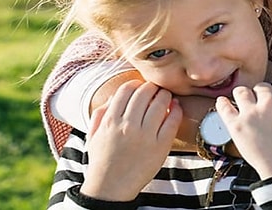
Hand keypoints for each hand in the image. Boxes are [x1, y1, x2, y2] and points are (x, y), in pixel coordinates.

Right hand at [81, 80, 180, 201]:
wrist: (111, 187)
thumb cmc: (102, 159)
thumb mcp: (94, 134)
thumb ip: (101, 112)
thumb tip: (116, 95)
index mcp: (111, 121)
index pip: (127, 89)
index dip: (136, 84)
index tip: (141, 87)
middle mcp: (128, 126)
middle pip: (145, 92)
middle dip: (152, 87)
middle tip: (156, 90)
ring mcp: (146, 135)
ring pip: (161, 102)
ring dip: (166, 95)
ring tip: (166, 98)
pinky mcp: (160, 145)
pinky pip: (173, 120)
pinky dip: (177, 110)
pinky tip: (176, 108)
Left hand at [217, 82, 271, 178]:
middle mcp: (269, 102)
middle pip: (261, 88)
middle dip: (262, 95)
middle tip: (261, 106)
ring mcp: (251, 113)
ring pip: (242, 92)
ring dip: (243, 95)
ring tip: (244, 103)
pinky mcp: (236, 125)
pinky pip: (224, 107)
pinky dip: (222, 103)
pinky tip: (222, 102)